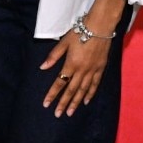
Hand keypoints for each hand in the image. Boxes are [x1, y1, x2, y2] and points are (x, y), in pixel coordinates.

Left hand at [40, 0, 125, 116]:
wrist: (99, 28)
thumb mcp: (63, 42)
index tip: (46, 104)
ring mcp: (92, 71)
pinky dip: (90, 93)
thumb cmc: (79, 32)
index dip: (52, 94)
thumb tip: (42, 67)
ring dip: (76, 102)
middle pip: (71, 90)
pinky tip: (86, 101)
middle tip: (58, 114)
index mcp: (71, 64)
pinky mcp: (100, 69)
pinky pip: (95, 84)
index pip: (60, 83)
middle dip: (64, 103)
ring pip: (83, 90)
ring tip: (70, 112)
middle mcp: (82, 70)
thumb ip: (54, 56)